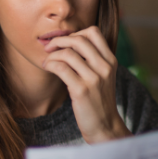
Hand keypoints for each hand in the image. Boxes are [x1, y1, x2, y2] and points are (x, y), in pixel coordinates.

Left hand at [42, 26, 131, 143]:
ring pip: (67, 53)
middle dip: (59, 40)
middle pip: (79, 39)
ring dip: (52, 55)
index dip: (75, 33)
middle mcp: (104, 67)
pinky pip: (61, 68)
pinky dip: (50, 64)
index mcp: (110, 61)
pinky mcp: (81, 90)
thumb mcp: (103, 77)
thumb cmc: (99, 101)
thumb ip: (93, 60)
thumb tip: (70, 43)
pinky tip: (47, 68)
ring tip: (47, 62)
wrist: (105, 126)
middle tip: (49, 47)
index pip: (94, 32)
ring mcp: (94, 79)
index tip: (65, 43)